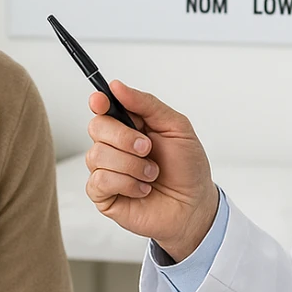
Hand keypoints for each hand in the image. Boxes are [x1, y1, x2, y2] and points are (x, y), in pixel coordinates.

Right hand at [84, 79, 218, 261]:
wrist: (194, 205)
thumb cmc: (187, 168)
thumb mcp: (176, 127)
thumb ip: (147, 104)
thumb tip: (117, 87)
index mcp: (130, 125)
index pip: (103, 107)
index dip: (99, 102)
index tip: (101, 101)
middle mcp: (114, 146)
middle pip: (96, 127)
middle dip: (124, 137)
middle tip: (148, 148)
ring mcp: (106, 170)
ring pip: (98, 155)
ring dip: (132, 165)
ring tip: (152, 174)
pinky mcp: (103, 195)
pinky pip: (100, 181)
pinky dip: (127, 184)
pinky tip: (143, 189)